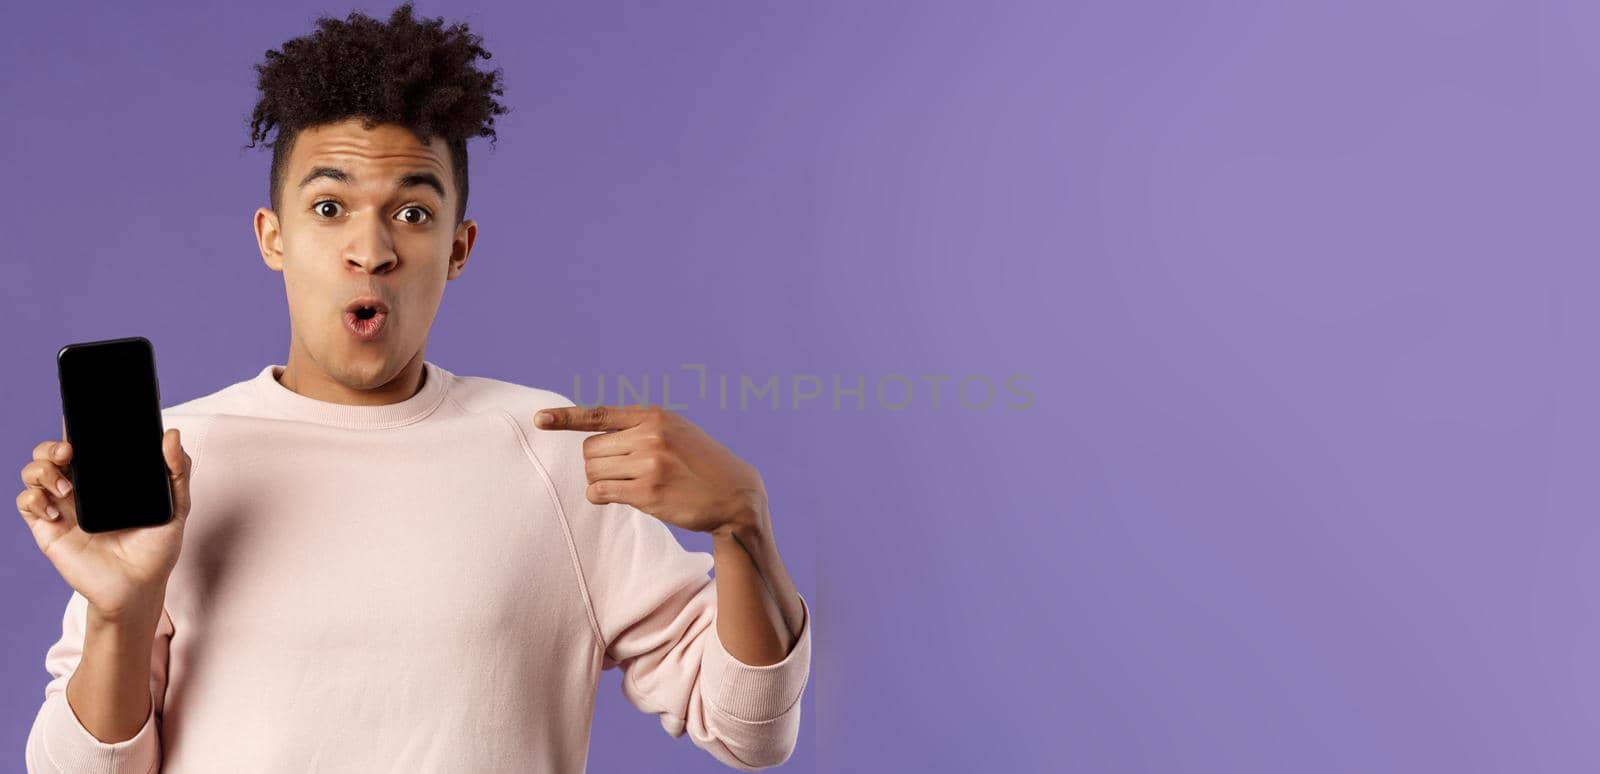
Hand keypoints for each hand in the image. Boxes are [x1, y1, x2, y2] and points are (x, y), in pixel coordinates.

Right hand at [15, 416, 193, 624]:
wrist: (139, 587)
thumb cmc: (156, 548)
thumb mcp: (176, 506)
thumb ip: (177, 471)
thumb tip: (172, 434)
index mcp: (107, 480)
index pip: (84, 445)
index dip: (75, 429)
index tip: (79, 420)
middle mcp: (81, 489)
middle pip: (51, 453)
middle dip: (52, 445)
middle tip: (70, 452)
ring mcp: (62, 508)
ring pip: (34, 473)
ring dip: (42, 470)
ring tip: (65, 486)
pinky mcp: (48, 529)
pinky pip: (26, 503)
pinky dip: (33, 499)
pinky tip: (54, 511)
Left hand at [535, 404, 766, 534]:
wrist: (735, 494)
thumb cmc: (701, 463)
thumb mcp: (675, 431)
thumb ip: (640, 428)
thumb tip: (594, 438)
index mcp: (654, 416)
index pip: (599, 414)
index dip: (565, 418)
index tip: (539, 420)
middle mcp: (650, 435)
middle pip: (589, 449)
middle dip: (597, 463)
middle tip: (620, 472)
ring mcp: (649, 464)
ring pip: (592, 471)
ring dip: (600, 480)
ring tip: (626, 485)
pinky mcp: (648, 492)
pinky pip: (601, 492)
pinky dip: (601, 496)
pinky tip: (618, 496)